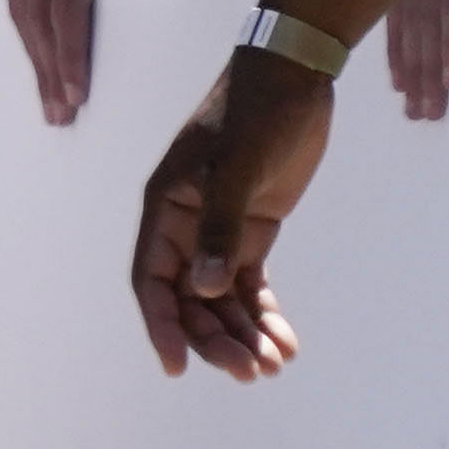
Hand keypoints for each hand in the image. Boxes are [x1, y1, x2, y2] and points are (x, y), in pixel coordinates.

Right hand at [0, 0, 203, 125]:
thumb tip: (174, 63)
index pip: (67, 5)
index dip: (70, 55)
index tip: (75, 96)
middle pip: (39, 12)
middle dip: (48, 68)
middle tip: (58, 114)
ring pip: (20, 7)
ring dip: (33, 56)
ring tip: (46, 99)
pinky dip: (24, 30)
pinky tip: (36, 61)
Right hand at [129, 48, 335, 378]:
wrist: (295, 76)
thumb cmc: (255, 113)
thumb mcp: (235, 168)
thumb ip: (220, 228)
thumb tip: (204, 289)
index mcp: (165, 210)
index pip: (153, 281)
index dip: (162, 327)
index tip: (177, 368)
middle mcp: (184, 226)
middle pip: (190, 300)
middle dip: (216, 339)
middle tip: (249, 372)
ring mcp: (218, 230)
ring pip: (221, 298)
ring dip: (243, 334)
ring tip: (273, 366)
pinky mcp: (251, 230)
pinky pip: (250, 284)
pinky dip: (265, 314)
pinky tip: (286, 342)